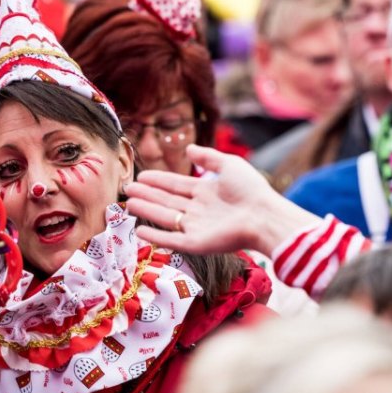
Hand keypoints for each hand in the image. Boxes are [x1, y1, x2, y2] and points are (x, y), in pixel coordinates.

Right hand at [126, 144, 320, 255]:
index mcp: (207, 192)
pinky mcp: (196, 244)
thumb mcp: (229, 165)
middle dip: (148, 194)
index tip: (141, 175)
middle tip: (128, 188)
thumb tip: (189, 149)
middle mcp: (199, 210)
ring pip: (166, 218)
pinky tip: (140, 230)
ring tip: (130, 202)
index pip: (177, 185)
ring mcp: (197, 227)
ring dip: (147, 210)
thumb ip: (208, 157)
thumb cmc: (251, 190)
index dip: (159, 180)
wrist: (263, 215)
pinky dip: (155, 236)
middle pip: (168, 201)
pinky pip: (171, 240)